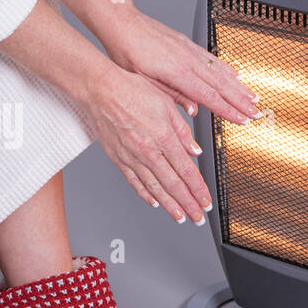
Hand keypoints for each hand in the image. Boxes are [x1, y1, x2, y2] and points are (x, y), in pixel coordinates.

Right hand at [81, 61, 214, 224]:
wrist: (101, 91)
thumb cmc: (132, 91)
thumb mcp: (167, 104)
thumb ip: (183, 130)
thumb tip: (195, 151)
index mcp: (164, 138)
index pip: (186, 171)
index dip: (198, 190)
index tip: (206, 201)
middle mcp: (148, 152)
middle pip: (173, 185)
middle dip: (188, 204)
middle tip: (198, 217)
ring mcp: (132, 158)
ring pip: (155, 188)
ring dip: (170, 205)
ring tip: (180, 217)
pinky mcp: (118, 159)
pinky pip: (134, 182)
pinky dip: (146, 194)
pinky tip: (154, 202)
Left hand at [105, 8, 259, 124]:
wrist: (121, 23)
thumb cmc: (126, 51)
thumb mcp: (143, 82)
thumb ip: (171, 96)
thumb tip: (192, 110)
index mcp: (176, 72)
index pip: (209, 96)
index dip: (228, 109)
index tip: (241, 119)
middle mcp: (187, 59)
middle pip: (221, 84)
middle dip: (240, 100)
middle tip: (255, 113)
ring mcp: (189, 49)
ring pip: (220, 71)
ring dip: (239, 86)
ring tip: (252, 97)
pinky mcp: (186, 43)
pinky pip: (212, 58)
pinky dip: (226, 68)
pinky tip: (235, 74)